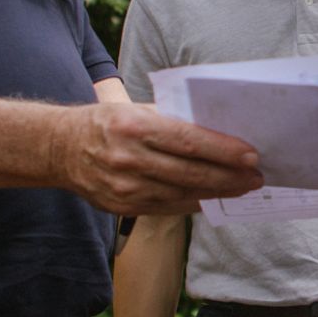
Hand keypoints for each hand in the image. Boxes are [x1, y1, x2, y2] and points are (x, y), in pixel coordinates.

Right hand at [53, 103, 263, 216]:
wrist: (59, 149)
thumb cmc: (108, 123)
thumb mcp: (136, 108)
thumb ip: (172, 119)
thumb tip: (219, 129)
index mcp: (133, 126)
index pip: (189, 141)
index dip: (224, 151)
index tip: (252, 155)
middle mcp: (128, 158)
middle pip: (190, 171)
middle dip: (230, 176)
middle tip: (257, 176)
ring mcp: (124, 187)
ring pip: (182, 193)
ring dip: (218, 192)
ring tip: (244, 188)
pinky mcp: (122, 207)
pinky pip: (168, 208)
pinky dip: (194, 203)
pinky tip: (213, 197)